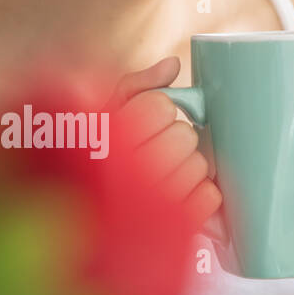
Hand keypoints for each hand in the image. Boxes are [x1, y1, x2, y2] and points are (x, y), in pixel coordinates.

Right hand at [108, 57, 223, 235]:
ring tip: (165, 175)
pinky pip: (210, 197)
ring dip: (189, 167)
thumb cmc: (101, 159)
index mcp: (108, 139)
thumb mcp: (106, 116)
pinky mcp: (171, 229)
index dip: (160, 110)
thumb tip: (173, 65)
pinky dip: (203, 194)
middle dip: (176, 138)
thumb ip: (136, 86)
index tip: (147, 122)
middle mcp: (127, 172)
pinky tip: (179, 196)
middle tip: (157, 150)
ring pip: (199, 165)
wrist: (83, 224)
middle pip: (184, 135)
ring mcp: (151, 204)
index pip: (161, 106)